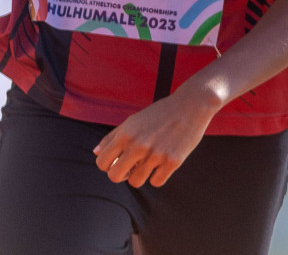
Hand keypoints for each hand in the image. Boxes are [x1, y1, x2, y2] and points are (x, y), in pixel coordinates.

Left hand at [93, 86, 219, 187]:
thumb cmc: (160, 113)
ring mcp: (156, 155)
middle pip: (115, 176)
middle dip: (120, 175)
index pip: (102, 162)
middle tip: (130, 168)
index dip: (107, 165)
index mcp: (125, 133)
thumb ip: (113, 136)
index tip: (116, 161)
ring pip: (136, 182)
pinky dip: (157, 176)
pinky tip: (161, 164)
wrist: (191, 105)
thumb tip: (96, 153)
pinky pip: (156, 182)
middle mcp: (138, 145)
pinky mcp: (173, 162)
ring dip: (140, 176)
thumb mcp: (133, 120)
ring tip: (148, 164)